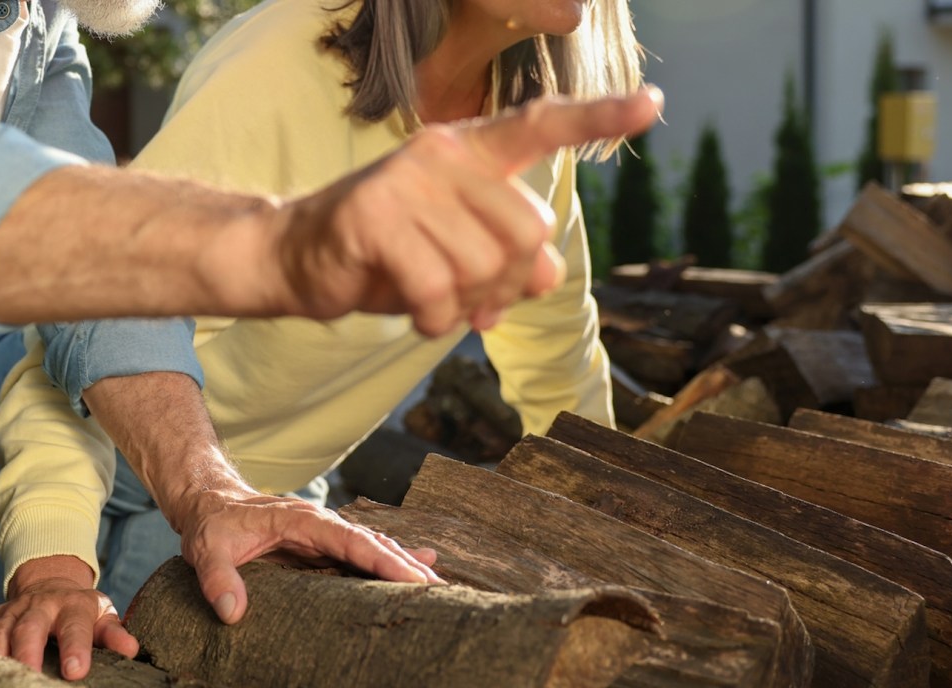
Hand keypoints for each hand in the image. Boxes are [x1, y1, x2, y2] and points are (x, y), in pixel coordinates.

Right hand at [0, 554, 135, 680]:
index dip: (75, 649)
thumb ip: (115, 634)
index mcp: (72, 606)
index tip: (75, 672)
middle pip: (29, 629)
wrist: (50, 584)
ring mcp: (12, 610)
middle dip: (27, 655)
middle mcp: (39, 605)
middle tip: (30, 682)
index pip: (74, 627)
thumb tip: (132, 650)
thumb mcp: (103, 616)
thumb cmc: (81, 611)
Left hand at [169, 482, 441, 624]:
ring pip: (374, 548)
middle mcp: (321, 525)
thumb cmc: (210, 525)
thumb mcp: (206, 550)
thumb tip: (231, 612)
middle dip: (408, 566)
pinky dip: (390, 563)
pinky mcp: (322, 548)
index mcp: (303, 521)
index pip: (352, 540)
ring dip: (405, 566)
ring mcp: (324, 535)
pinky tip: (417, 570)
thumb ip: (218, 578)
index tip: (413, 578)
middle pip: (374, 544)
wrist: (209, 502)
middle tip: (441, 592)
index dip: (384, 560)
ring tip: (438, 587)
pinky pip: (362, 555)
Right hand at [271, 86, 662, 335]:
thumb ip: (510, 258)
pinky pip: (437, 288)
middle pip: (528, 231)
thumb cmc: (387, 255)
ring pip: (484, 267)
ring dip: (465, 307)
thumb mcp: (459, 256)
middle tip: (474, 302)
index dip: (598, 117)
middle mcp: (443, 156)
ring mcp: (406, 181)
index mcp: (470, 154)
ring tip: (435, 304)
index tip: (652, 105)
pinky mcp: (374, 217)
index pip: (540, 125)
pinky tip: (415, 313)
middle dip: (508, 284)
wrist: (299, 258)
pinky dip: (433, 318)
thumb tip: (546, 275)